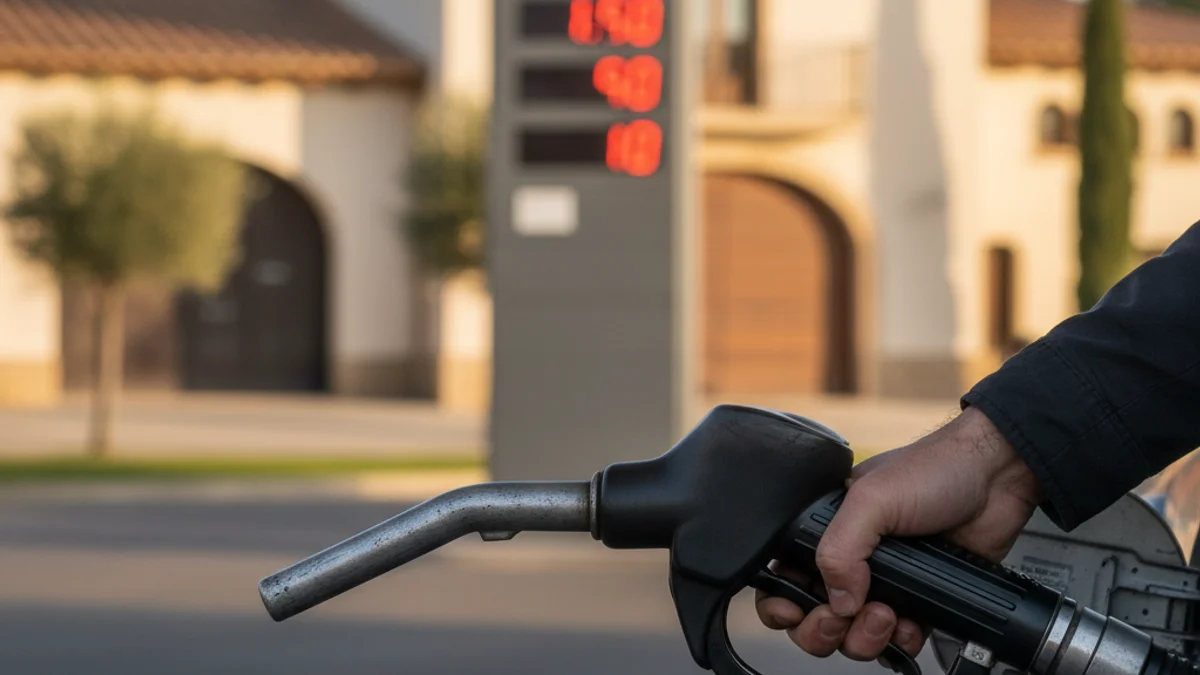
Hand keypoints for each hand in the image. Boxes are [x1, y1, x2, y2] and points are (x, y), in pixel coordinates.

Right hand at [755, 406, 1042, 665]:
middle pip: (814, 618)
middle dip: (823, 629)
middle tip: (842, 618)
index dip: (781, 602)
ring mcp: (884, 583)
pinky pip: (897, 641)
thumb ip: (840, 549)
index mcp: (826, 529)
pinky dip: (901, 643)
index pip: (785, 576)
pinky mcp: (919, 600)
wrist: (995, 477)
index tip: (793, 612)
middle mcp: (850, 559)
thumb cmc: (934, 469)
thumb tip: (838, 601)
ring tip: (887, 615)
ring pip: (853, 636)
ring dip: (864, 638)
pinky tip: (912, 624)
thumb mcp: (872, 499)